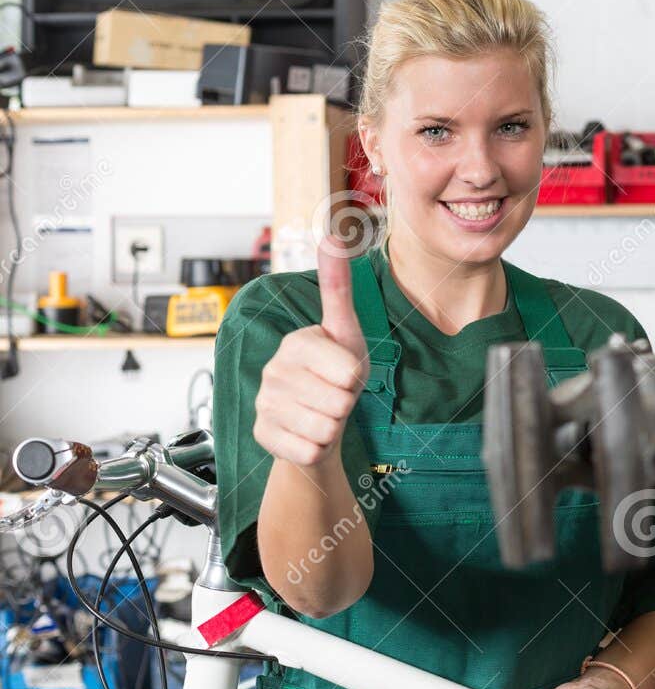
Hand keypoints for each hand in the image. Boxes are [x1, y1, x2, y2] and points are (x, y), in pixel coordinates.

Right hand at [253, 240, 369, 466]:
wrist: (317, 420)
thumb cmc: (336, 373)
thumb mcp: (346, 331)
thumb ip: (338, 288)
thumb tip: (331, 237)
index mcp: (296, 343)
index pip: (349, 372)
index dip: (356, 377)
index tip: (343, 371)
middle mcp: (272, 371)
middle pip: (339, 401)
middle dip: (346, 404)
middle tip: (333, 396)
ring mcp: (264, 404)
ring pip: (326, 428)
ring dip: (333, 426)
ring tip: (321, 413)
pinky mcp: (263, 436)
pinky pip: (311, 451)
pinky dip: (318, 448)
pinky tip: (307, 433)